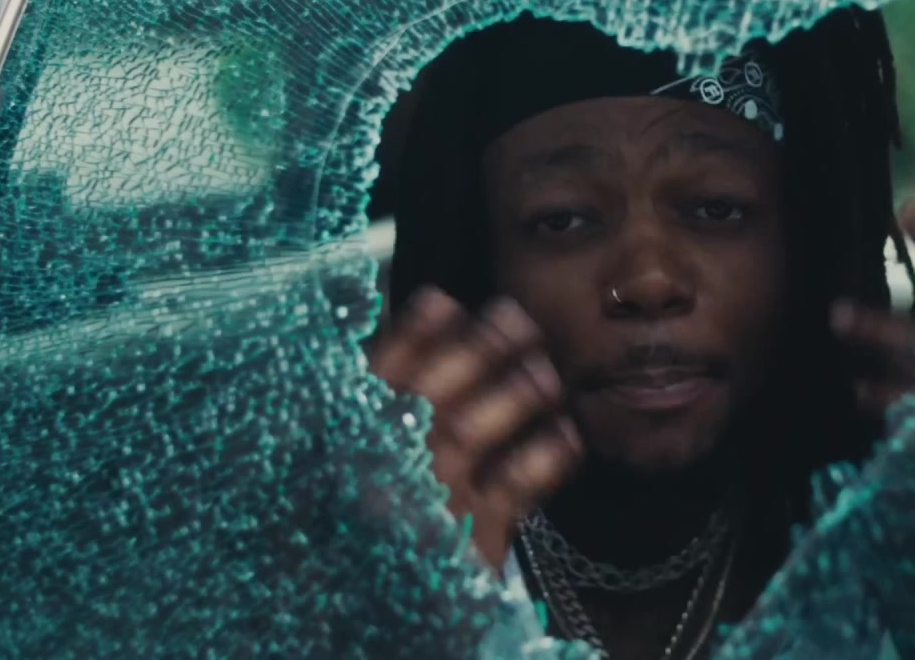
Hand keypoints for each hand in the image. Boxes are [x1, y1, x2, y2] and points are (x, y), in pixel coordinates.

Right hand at [368, 287, 581, 568]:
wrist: (367, 611)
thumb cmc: (367, 517)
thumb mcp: (352, 453)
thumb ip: (378, 397)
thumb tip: (430, 322)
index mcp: (348, 435)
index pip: (381, 365)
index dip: (419, 328)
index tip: (447, 303)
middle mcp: (385, 461)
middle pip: (436, 387)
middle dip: (484, 345)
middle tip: (519, 322)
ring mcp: (428, 500)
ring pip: (476, 429)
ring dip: (520, 390)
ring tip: (546, 375)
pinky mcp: (470, 538)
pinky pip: (516, 488)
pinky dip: (546, 456)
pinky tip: (566, 435)